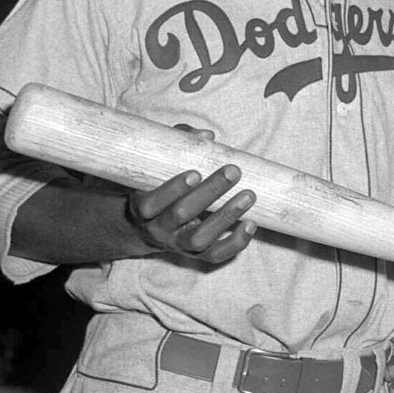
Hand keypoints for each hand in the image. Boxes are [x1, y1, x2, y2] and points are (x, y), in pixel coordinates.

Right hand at [125, 126, 256, 263]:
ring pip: (200, 238)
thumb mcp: (156, 167)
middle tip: (233, 171)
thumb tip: (207, 136)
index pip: (152, 202)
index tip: (195, 172)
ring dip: (226, 216)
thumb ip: (177, 146)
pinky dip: (235, 243)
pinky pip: (215, 255)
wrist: (143, 229)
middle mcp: (159, 229)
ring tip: (248, 195)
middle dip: (209, 192)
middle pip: (181, 214)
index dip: (173, 189)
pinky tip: (251, 224)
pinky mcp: (196, 255)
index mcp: (142, 207)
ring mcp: (178, 245)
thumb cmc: (154, 188)